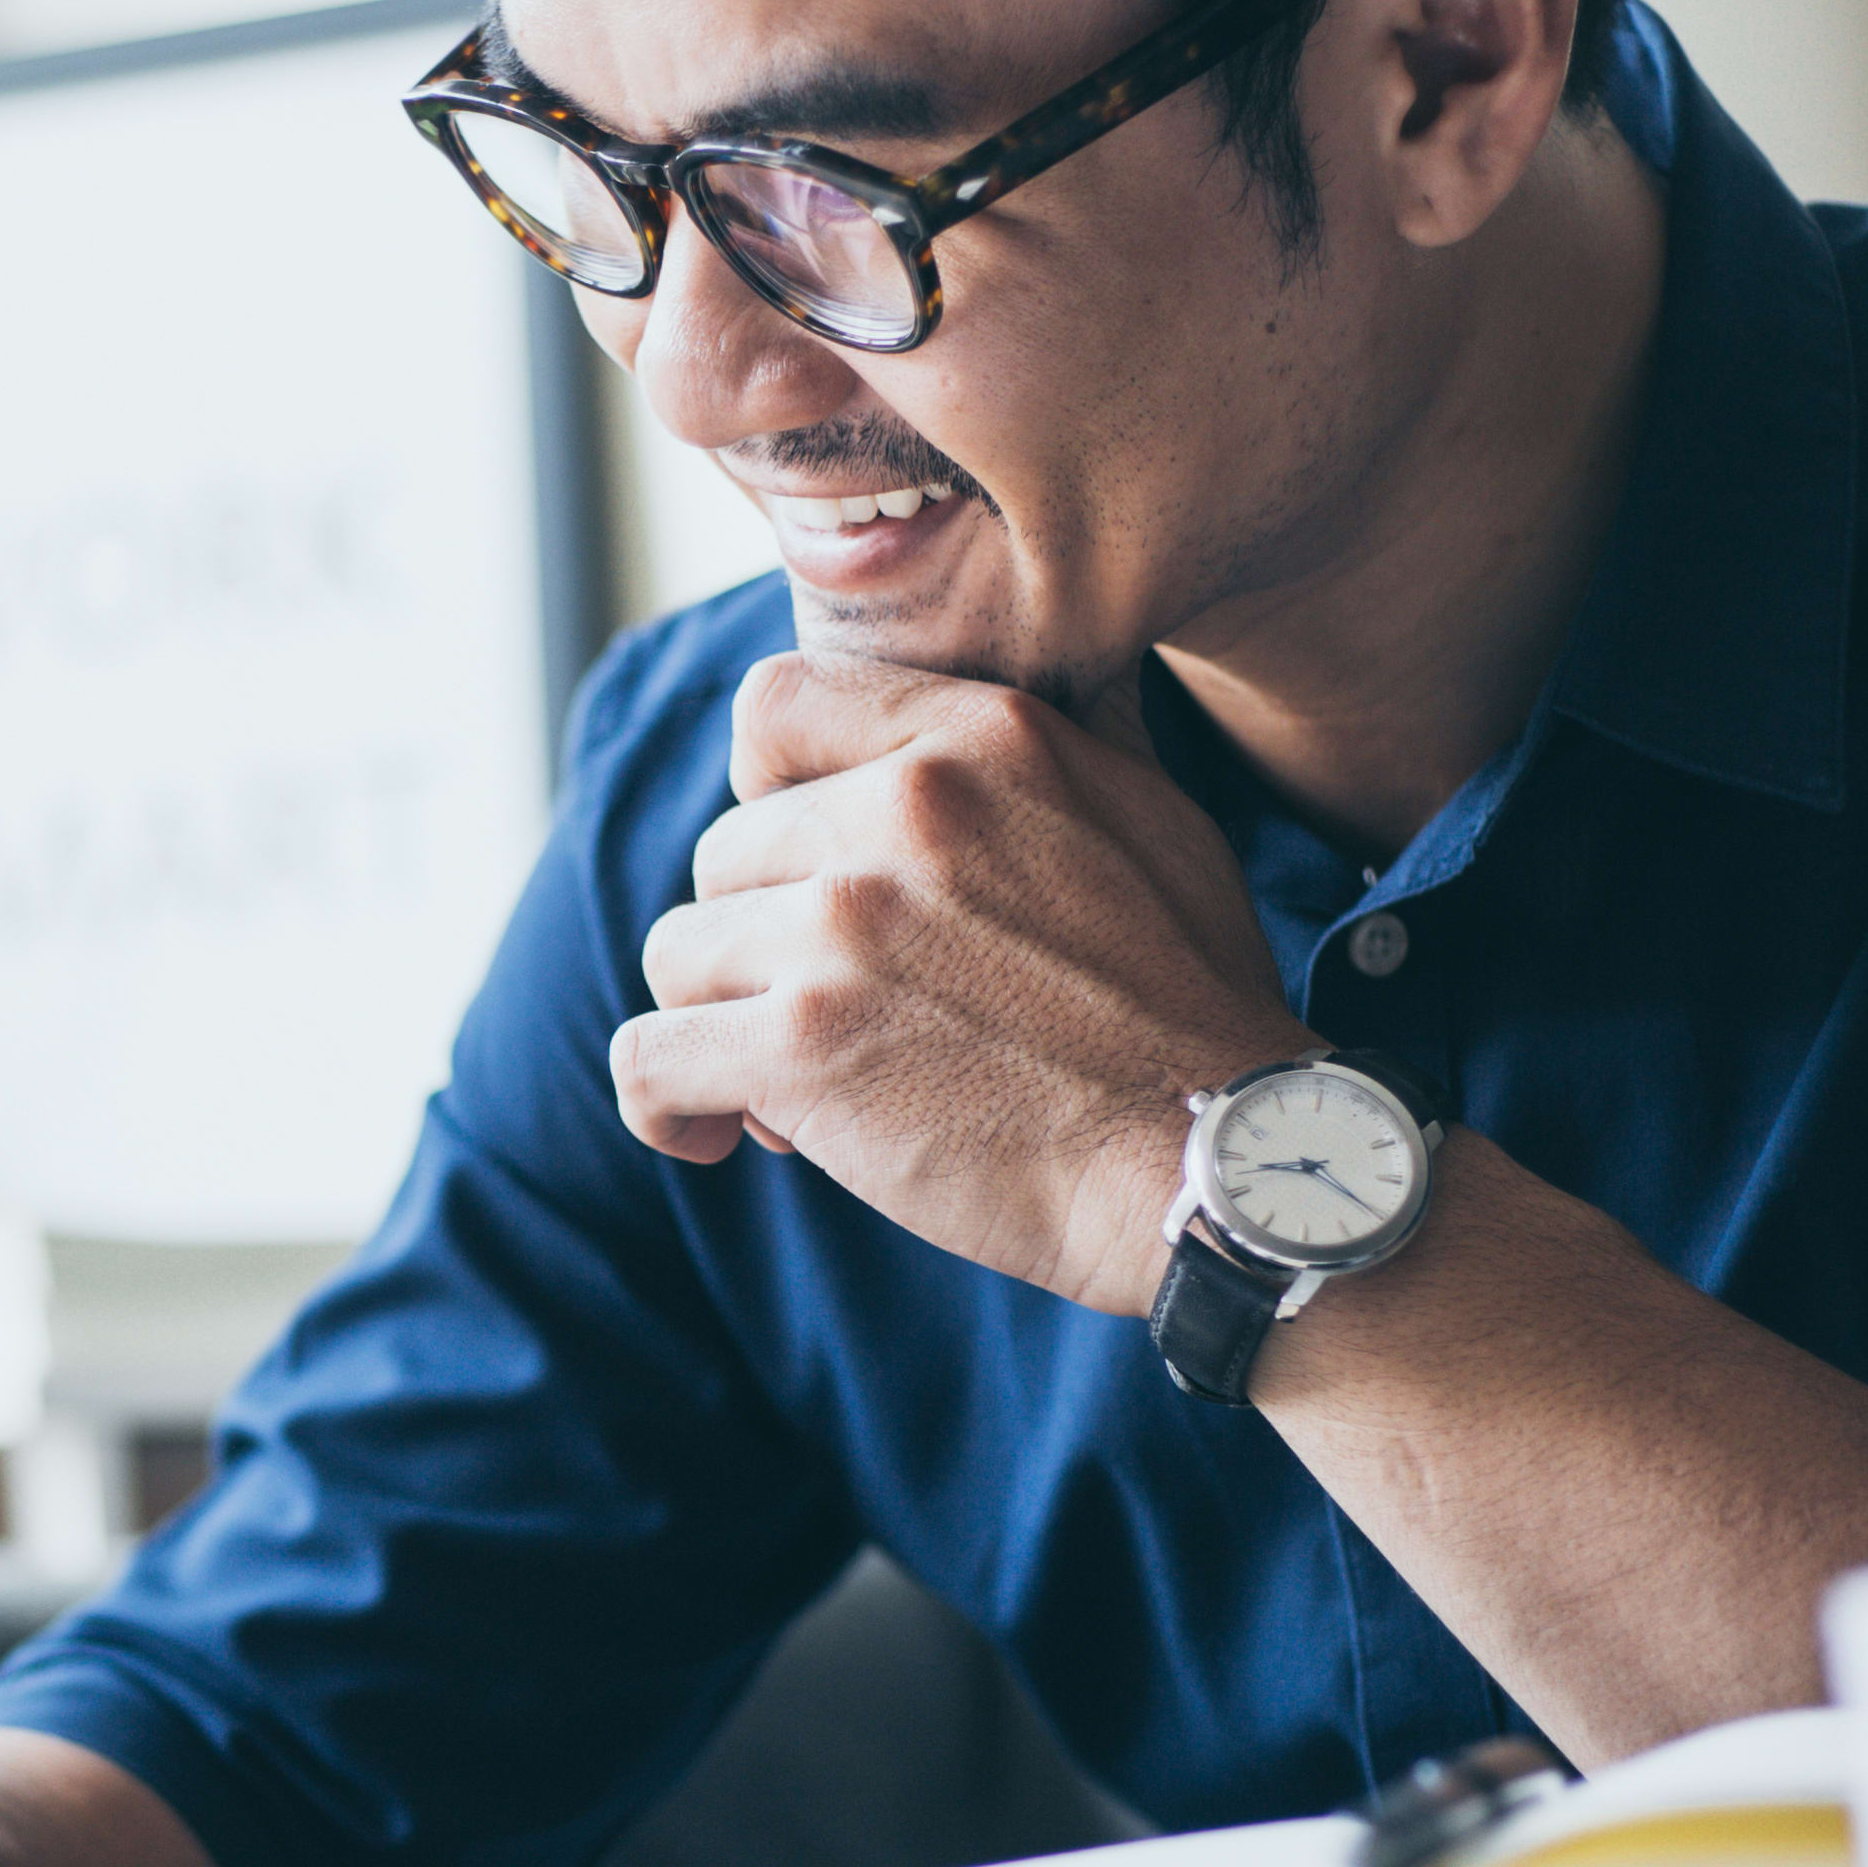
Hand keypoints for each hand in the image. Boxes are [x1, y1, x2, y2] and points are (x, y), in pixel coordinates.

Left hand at [614, 651, 1306, 1311]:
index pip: (775, 706)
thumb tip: (920, 740)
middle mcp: (901, 811)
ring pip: (680, 953)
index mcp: (980, 739)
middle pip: (724, 854)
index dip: (767, 794)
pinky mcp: (801, 1047)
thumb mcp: (1141, 816)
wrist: (1219, 1161)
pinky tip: (711, 1131)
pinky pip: (648, 1057)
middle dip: (763, 939)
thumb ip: (1014, 761)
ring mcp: (842, 928)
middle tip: (843, 1017)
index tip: (802, 871)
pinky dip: (663, 1102)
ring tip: (811, 1085)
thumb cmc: (1190, 1006)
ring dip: (727, 1020)